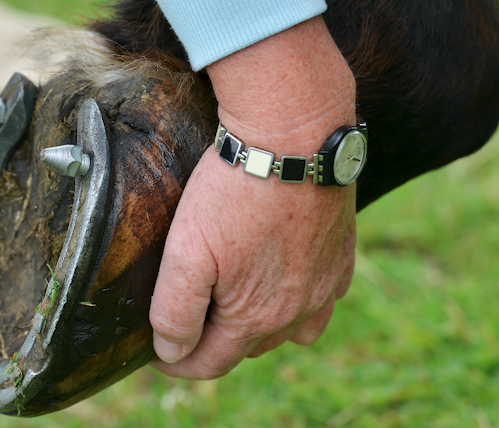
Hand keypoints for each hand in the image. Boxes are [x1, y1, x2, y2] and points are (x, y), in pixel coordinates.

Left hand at [149, 16, 357, 377]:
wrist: (292, 135)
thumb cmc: (233, 192)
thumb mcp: (186, 252)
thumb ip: (175, 311)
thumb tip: (171, 351)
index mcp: (256, 317)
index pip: (211, 363)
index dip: (178, 363)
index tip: (158, 354)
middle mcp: (297, 311)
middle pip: (247, 348)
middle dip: (214, 343)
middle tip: (187, 322)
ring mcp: (324, 284)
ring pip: (288, 329)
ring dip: (257, 327)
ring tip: (232, 308)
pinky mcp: (340, 254)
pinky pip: (322, 299)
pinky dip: (299, 303)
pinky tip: (283, 283)